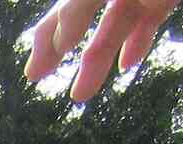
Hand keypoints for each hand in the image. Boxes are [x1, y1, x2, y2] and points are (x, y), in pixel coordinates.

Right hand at [25, 0, 179, 100]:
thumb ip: (86, 3)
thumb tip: (63, 35)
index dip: (62, 22)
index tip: (50, 57)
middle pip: (83, 8)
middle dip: (57, 44)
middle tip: (35, 76)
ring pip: (116, 23)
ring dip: (98, 60)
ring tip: (79, 96)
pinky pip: (148, 20)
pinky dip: (137, 42)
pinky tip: (127, 67)